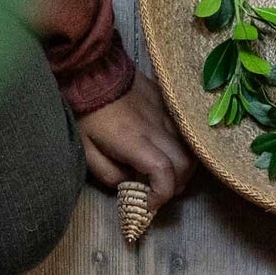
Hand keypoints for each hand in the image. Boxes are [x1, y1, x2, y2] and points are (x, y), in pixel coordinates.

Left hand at [76, 72, 193, 211]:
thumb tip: (129, 185)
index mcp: (135, 142)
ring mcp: (166, 114)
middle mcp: (157, 129)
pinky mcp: (167, 103)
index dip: (162, 194)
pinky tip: (166, 149)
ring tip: (165, 172)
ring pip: (189, 148)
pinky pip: (183, 131)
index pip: (164, 173)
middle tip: (159, 190)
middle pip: (184, 164)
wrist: (93, 71)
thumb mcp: (86, 150)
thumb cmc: (86, 113)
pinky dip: (181, 147)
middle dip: (176, 184)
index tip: (150, 203)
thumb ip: (109, 174)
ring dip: (181, 167)